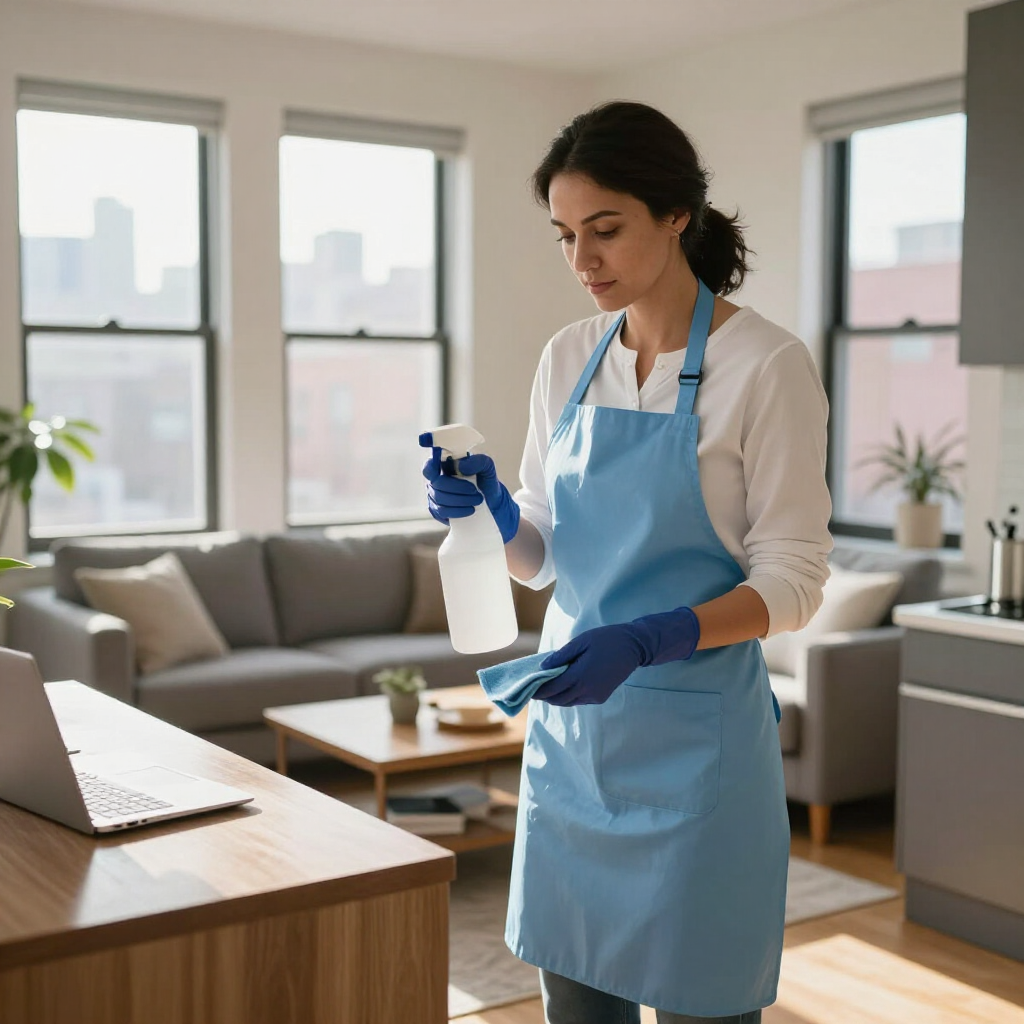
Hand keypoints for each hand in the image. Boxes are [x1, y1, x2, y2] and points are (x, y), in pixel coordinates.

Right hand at [421, 450, 520, 542]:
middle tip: (475, 490)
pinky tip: (470, 509)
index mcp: (444, 466)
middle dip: (458, 488)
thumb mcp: (487, 466)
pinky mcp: (438, 512)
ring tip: (477, 500)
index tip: (443, 472)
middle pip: (437, 484)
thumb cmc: (485, 480)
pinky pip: (443, 512)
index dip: (430, 468)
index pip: (429, 466)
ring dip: (461, 500)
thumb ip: (477, 461)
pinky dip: (458, 511)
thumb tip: (461, 466)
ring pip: (440, 499)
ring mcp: (435, 497)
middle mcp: (436, 481)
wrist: (491, 501)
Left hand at [534, 606, 699, 706]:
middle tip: (532, 688)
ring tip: (545, 688)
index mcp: (580, 676)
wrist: (634, 647)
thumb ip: (561, 656)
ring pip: (568, 702)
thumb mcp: (581, 641)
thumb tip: (543, 667)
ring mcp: (595, 696)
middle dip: (544, 696)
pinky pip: (579, 700)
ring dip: (555, 697)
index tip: (527, 687)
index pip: (552, 689)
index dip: (538, 690)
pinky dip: (568, 696)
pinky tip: (563, 686)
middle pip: (558, 699)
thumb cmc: (606, 639)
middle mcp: (587, 690)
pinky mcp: (601, 697)